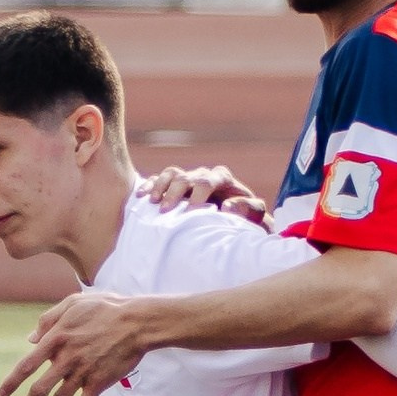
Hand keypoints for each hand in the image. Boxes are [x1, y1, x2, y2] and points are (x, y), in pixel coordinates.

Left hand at [0, 291, 150, 395]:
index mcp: (56, 338)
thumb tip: (30, 340)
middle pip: (40, 388)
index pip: (26, 365)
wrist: (137, 322)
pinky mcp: (99, 382)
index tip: (1, 394)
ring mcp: (83, 372)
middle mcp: (66, 358)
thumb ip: (47, 319)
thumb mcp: (72, 303)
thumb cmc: (105, 308)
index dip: (11, 382)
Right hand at [142, 165, 267, 224]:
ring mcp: (188, 179)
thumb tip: (227, 206)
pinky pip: (159, 179)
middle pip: (186, 176)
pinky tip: (140, 197)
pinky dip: (149, 185)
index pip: (207, 181)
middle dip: (174, 192)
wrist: (236, 222)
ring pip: (171, 174)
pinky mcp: (175, 186)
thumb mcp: (256, 217)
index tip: (190, 212)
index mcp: (222, 178)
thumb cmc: (246, 220)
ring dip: (160, 187)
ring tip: (151, 202)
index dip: (197, 195)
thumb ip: (250, 210)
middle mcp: (203, 175)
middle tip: (165, 210)